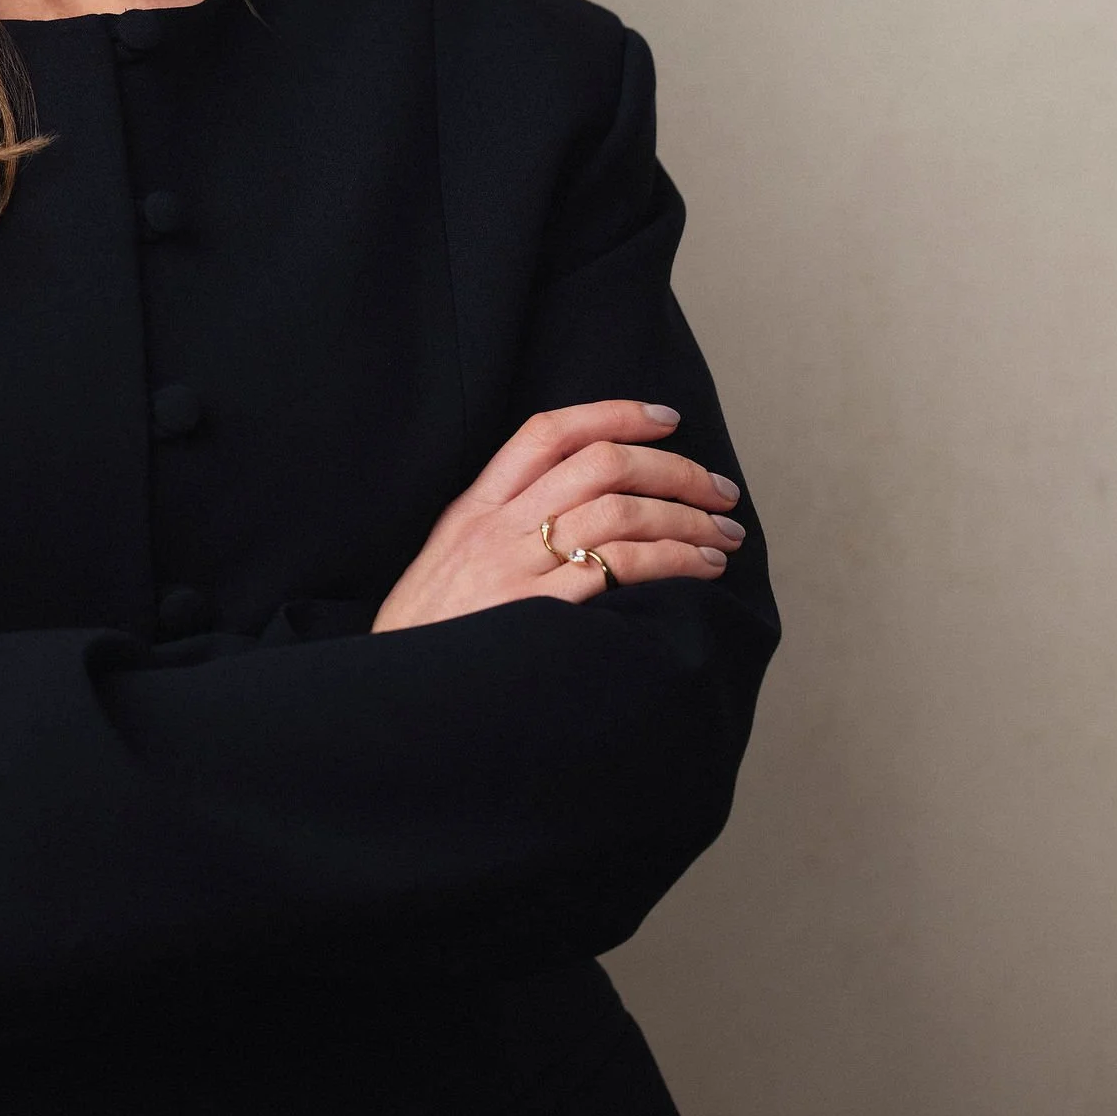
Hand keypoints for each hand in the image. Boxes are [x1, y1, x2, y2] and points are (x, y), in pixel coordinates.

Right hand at [371, 401, 742, 632]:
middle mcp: (496, 528)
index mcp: (473, 509)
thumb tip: (577, 511)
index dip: (614, 413)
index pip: (547, 432)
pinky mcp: (540, 611)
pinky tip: (700, 568)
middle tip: (719, 490)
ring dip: (687, 517)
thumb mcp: (447, 565)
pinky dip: (673, 559)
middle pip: (601, 464)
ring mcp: (516, 567)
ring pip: (621, 510)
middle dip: (675, 469)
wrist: (393, 703)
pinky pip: (622, 565)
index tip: (666, 419)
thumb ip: (499, 531)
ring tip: (723, 536)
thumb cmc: (427, 641)